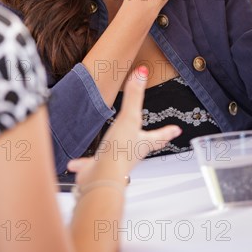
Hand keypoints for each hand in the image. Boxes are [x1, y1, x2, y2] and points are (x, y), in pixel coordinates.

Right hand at [67, 66, 181, 187]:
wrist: (102, 177)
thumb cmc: (119, 151)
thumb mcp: (129, 118)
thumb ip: (134, 96)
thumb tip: (142, 73)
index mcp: (142, 142)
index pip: (159, 135)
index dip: (168, 131)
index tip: (177, 130)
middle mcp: (131, 154)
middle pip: (142, 147)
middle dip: (147, 143)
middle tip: (153, 140)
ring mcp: (114, 163)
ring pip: (116, 157)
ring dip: (115, 152)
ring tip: (110, 148)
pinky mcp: (97, 170)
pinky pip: (90, 166)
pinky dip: (83, 164)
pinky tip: (75, 164)